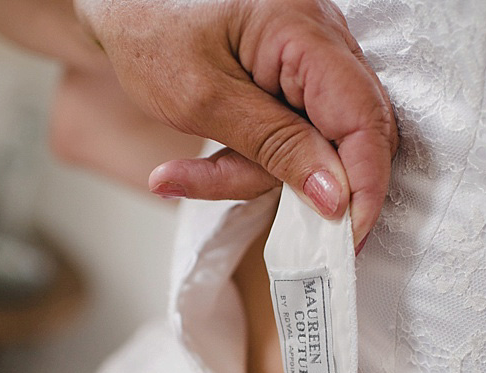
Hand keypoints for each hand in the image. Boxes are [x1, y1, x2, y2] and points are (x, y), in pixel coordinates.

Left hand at [76, 0, 397, 245]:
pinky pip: (294, 135)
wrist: (121, 3)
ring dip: (256, 172)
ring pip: (317, 144)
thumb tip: (335, 196)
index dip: (364, 184)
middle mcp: (321, 39)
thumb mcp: (203, 101)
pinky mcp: (294, 79)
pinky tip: (199, 166)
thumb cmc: (148, 32)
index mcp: (302, 31)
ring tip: (186, 175)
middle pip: (350, 134)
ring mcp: (310, 58)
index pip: (363, 118)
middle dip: (303, 184)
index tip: (347, 237)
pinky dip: (253, 160)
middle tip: (258, 216)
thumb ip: (275, 147)